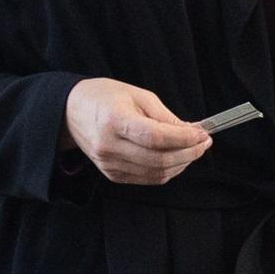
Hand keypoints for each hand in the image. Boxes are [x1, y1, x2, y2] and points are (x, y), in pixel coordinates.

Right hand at [65, 79, 210, 184]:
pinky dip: (168, 170)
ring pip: (157, 173)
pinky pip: (148, 178)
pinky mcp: (112, 174)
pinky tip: (176, 157)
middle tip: (204, 142)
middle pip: (159, 160)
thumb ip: (165, 117)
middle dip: (189, 153)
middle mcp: (109, 146)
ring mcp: (109, 164)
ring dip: (182, 163)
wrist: (71, 112)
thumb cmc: (105, 97)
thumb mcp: (138, 95)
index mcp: (114, 121)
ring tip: (193, 148)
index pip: (156, 138)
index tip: (202, 134)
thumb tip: (192, 132)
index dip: (184, 139)